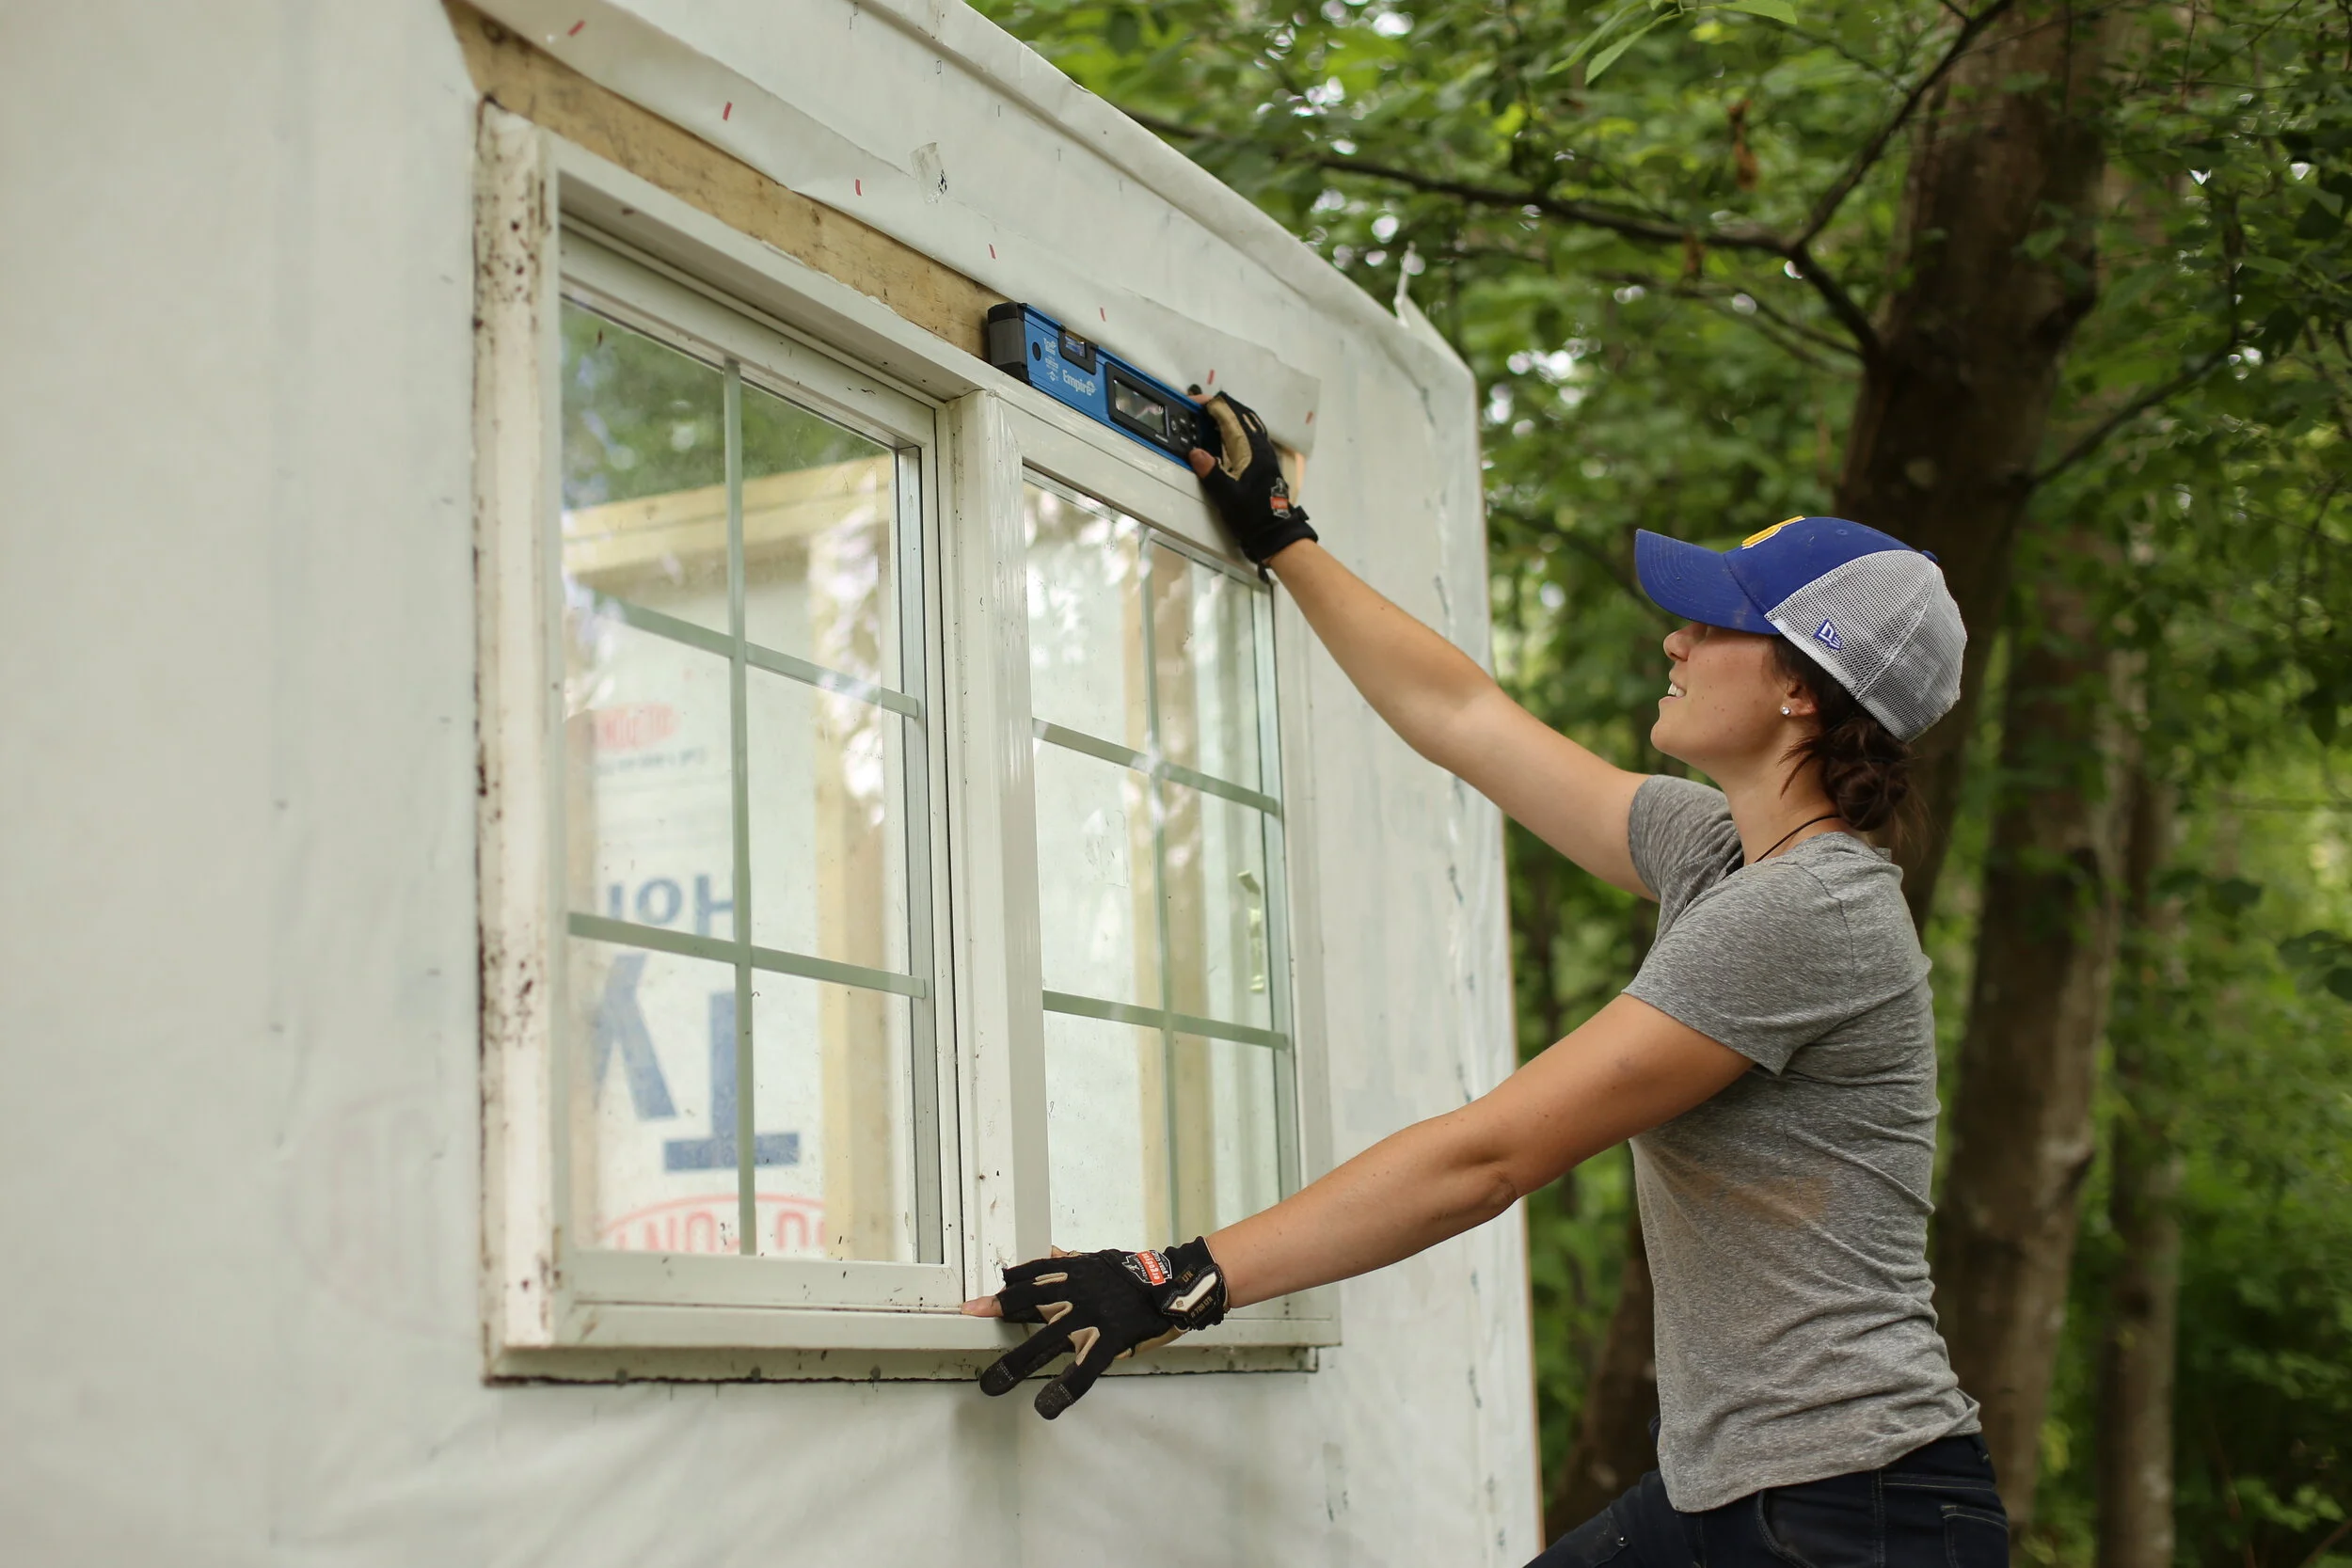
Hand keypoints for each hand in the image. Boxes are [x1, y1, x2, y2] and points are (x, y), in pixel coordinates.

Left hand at [962, 1238, 1228, 1418]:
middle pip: (1027, 1302)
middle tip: (968, 1321)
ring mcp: (1090, 1316)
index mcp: (1072, 1272)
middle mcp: (1075, 1291)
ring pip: (1046, 1340)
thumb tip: (1051, 1254)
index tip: (977, 1304)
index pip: (1029, 1278)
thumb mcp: (1099, 1262)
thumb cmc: (1134, 1275)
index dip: (1003, 1292)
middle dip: (996, 1313)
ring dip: (1016, 1363)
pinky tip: (1047, 1406)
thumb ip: (1072, 1263)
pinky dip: (1064, 1389)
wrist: (1172, 1284)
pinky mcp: (1109, 1339)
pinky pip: (1083, 1369)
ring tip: (992, 1383)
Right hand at [1186, 392, 1315, 572]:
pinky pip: (1250, 431)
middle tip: (1198, 407)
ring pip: (1247, 420)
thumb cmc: (1251, 514)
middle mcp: (1260, 444)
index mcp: (1250, 448)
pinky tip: (1225, 433)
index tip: (1193, 404)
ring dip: (1228, 413)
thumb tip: (1195, 452)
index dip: (1211, 405)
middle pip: (1241, 412)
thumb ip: (1212, 472)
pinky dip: (1236, 425)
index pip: (1231, 415)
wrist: (1275, 531)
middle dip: (1219, 405)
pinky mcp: (1264, 458)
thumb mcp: (1227, 496)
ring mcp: (1264, 450)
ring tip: (1209, 415)